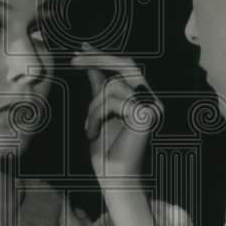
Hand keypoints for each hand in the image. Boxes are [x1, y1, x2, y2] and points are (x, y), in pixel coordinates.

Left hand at [71, 43, 162, 180]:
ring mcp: (153, 106)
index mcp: (143, 97)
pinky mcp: (147, 115)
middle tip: (73, 59)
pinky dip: (96, 115)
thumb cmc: (106, 149)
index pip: (125, 66)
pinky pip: (112, 101)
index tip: (82, 47)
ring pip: (112, 86)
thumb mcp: (98, 112)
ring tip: (88, 128)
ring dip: (92, 106)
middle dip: (98, 59)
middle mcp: (152, 99)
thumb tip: (90, 64)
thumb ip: (98, 88)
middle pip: (126, 64)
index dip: (104, 55)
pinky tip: (93, 133)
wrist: (113, 177)